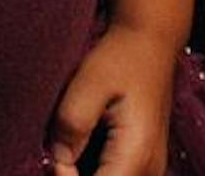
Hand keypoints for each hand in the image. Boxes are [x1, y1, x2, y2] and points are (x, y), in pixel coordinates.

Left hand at [50, 24, 178, 175]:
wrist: (150, 41)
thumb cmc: (121, 57)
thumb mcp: (89, 82)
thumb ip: (72, 124)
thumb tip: (57, 160)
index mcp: (136, 154)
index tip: (54, 155)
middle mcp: (149, 170)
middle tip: (59, 150)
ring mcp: (150, 170)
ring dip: (82, 174)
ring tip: (70, 145)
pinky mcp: (145, 164)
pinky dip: (95, 171)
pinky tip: (81, 148)